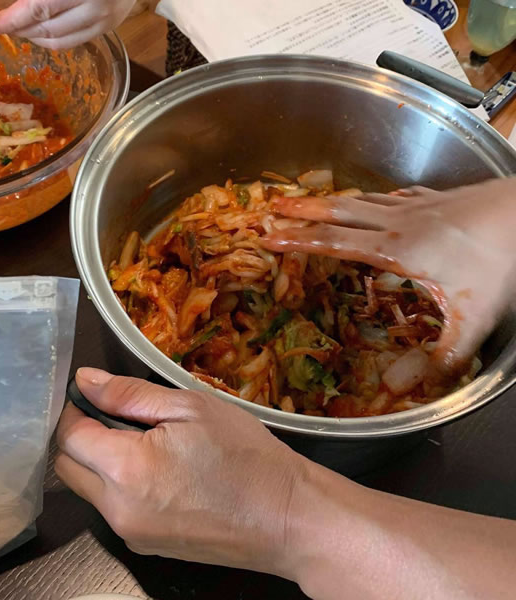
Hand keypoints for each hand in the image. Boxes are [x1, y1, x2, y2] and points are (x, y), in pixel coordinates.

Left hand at [0, 0, 136, 48]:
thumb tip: (17, 5)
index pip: (39, 7)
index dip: (13, 19)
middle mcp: (95, 4)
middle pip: (48, 26)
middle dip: (21, 29)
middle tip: (3, 26)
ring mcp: (105, 19)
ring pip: (61, 40)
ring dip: (35, 37)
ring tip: (21, 29)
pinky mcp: (109, 27)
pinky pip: (76, 41)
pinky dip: (54, 39)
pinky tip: (41, 31)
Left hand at [56, 368, 515, 599]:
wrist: (287, 517)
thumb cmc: (244, 452)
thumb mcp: (191, 408)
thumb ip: (130, 394)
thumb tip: (83, 381)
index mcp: (126, 469)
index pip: (68, 436)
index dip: (73, 409)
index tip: (91, 393)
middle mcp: (115, 509)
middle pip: (67, 467)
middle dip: (78, 437)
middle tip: (117, 414)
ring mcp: (129, 534)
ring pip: (86, 489)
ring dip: (96, 461)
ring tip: (139, 440)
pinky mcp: (144, 547)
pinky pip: (110, 509)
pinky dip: (116, 484)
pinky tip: (154, 470)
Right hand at [261, 178, 515, 376]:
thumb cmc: (500, 257)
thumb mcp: (473, 315)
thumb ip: (445, 354)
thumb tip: (417, 388)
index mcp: (397, 249)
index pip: (334, 242)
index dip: (298, 240)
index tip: (269, 235)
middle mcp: (397, 222)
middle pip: (338, 212)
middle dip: (301, 210)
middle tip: (273, 207)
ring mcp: (415, 206)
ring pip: (360, 200)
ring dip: (329, 201)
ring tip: (308, 201)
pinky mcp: (433, 199)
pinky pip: (391, 198)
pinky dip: (373, 200)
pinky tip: (378, 201)